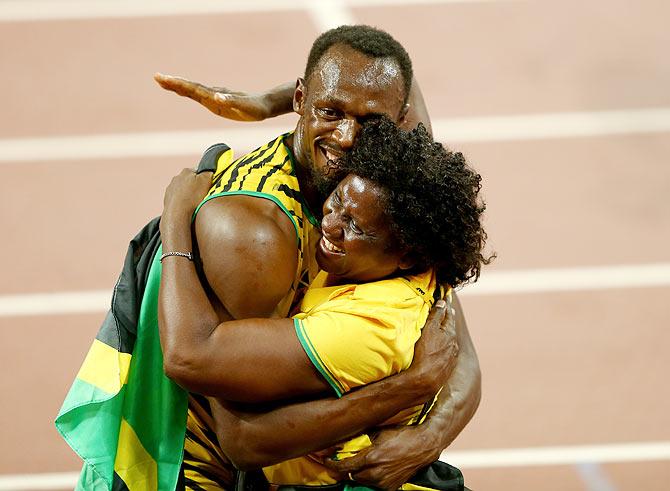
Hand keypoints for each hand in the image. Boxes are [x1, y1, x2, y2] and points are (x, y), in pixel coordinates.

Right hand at [154, 73, 271, 120]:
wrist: (264, 105)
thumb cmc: (254, 108)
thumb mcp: (244, 106)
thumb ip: (231, 101)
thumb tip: (216, 96)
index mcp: (215, 95)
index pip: (193, 89)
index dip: (178, 84)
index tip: (164, 79)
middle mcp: (212, 94)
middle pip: (189, 87)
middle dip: (173, 83)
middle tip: (157, 77)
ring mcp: (214, 96)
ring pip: (192, 89)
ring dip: (177, 86)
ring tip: (163, 81)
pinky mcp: (217, 101)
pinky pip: (198, 95)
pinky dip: (187, 92)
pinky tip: (181, 90)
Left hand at [162, 168, 212, 220]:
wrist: (177, 213)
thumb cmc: (191, 197)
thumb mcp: (206, 181)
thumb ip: (208, 173)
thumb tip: (208, 172)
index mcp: (186, 172)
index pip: (198, 172)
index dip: (204, 179)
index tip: (207, 186)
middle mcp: (176, 178)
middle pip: (190, 181)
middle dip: (195, 187)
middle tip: (201, 195)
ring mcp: (170, 189)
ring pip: (183, 190)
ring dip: (188, 194)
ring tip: (194, 203)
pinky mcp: (167, 199)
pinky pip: (177, 199)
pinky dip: (182, 202)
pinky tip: (186, 207)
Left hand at [323, 425, 439, 490]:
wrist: (423, 446)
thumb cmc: (402, 435)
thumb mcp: (379, 433)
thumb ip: (363, 439)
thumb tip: (348, 440)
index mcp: (372, 457)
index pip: (345, 466)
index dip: (333, 464)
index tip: (327, 461)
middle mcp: (376, 472)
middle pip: (352, 476)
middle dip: (345, 469)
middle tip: (341, 461)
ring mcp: (384, 482)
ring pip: (362, 481)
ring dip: (358, 474)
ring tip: (359, 464)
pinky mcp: (391, 487)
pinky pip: (374, 485)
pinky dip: (370, 478)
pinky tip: (373, 469)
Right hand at [404, 295, 458, 396]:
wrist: (426, 380)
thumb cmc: (425, 352)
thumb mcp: (429, 329)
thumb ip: (436, 315)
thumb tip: (443, 302)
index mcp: (450, 333)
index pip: (448, 314)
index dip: (446, 305)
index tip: (447, 296)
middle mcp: (454, 344)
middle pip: (450, 327)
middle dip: (448, 318)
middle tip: (446, 309)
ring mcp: (451, 357)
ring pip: (450, 340)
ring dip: (446, 332)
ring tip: (443, 327)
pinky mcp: (447, 367)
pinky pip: (447, 352)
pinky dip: (445, 345)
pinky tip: (441, 348)